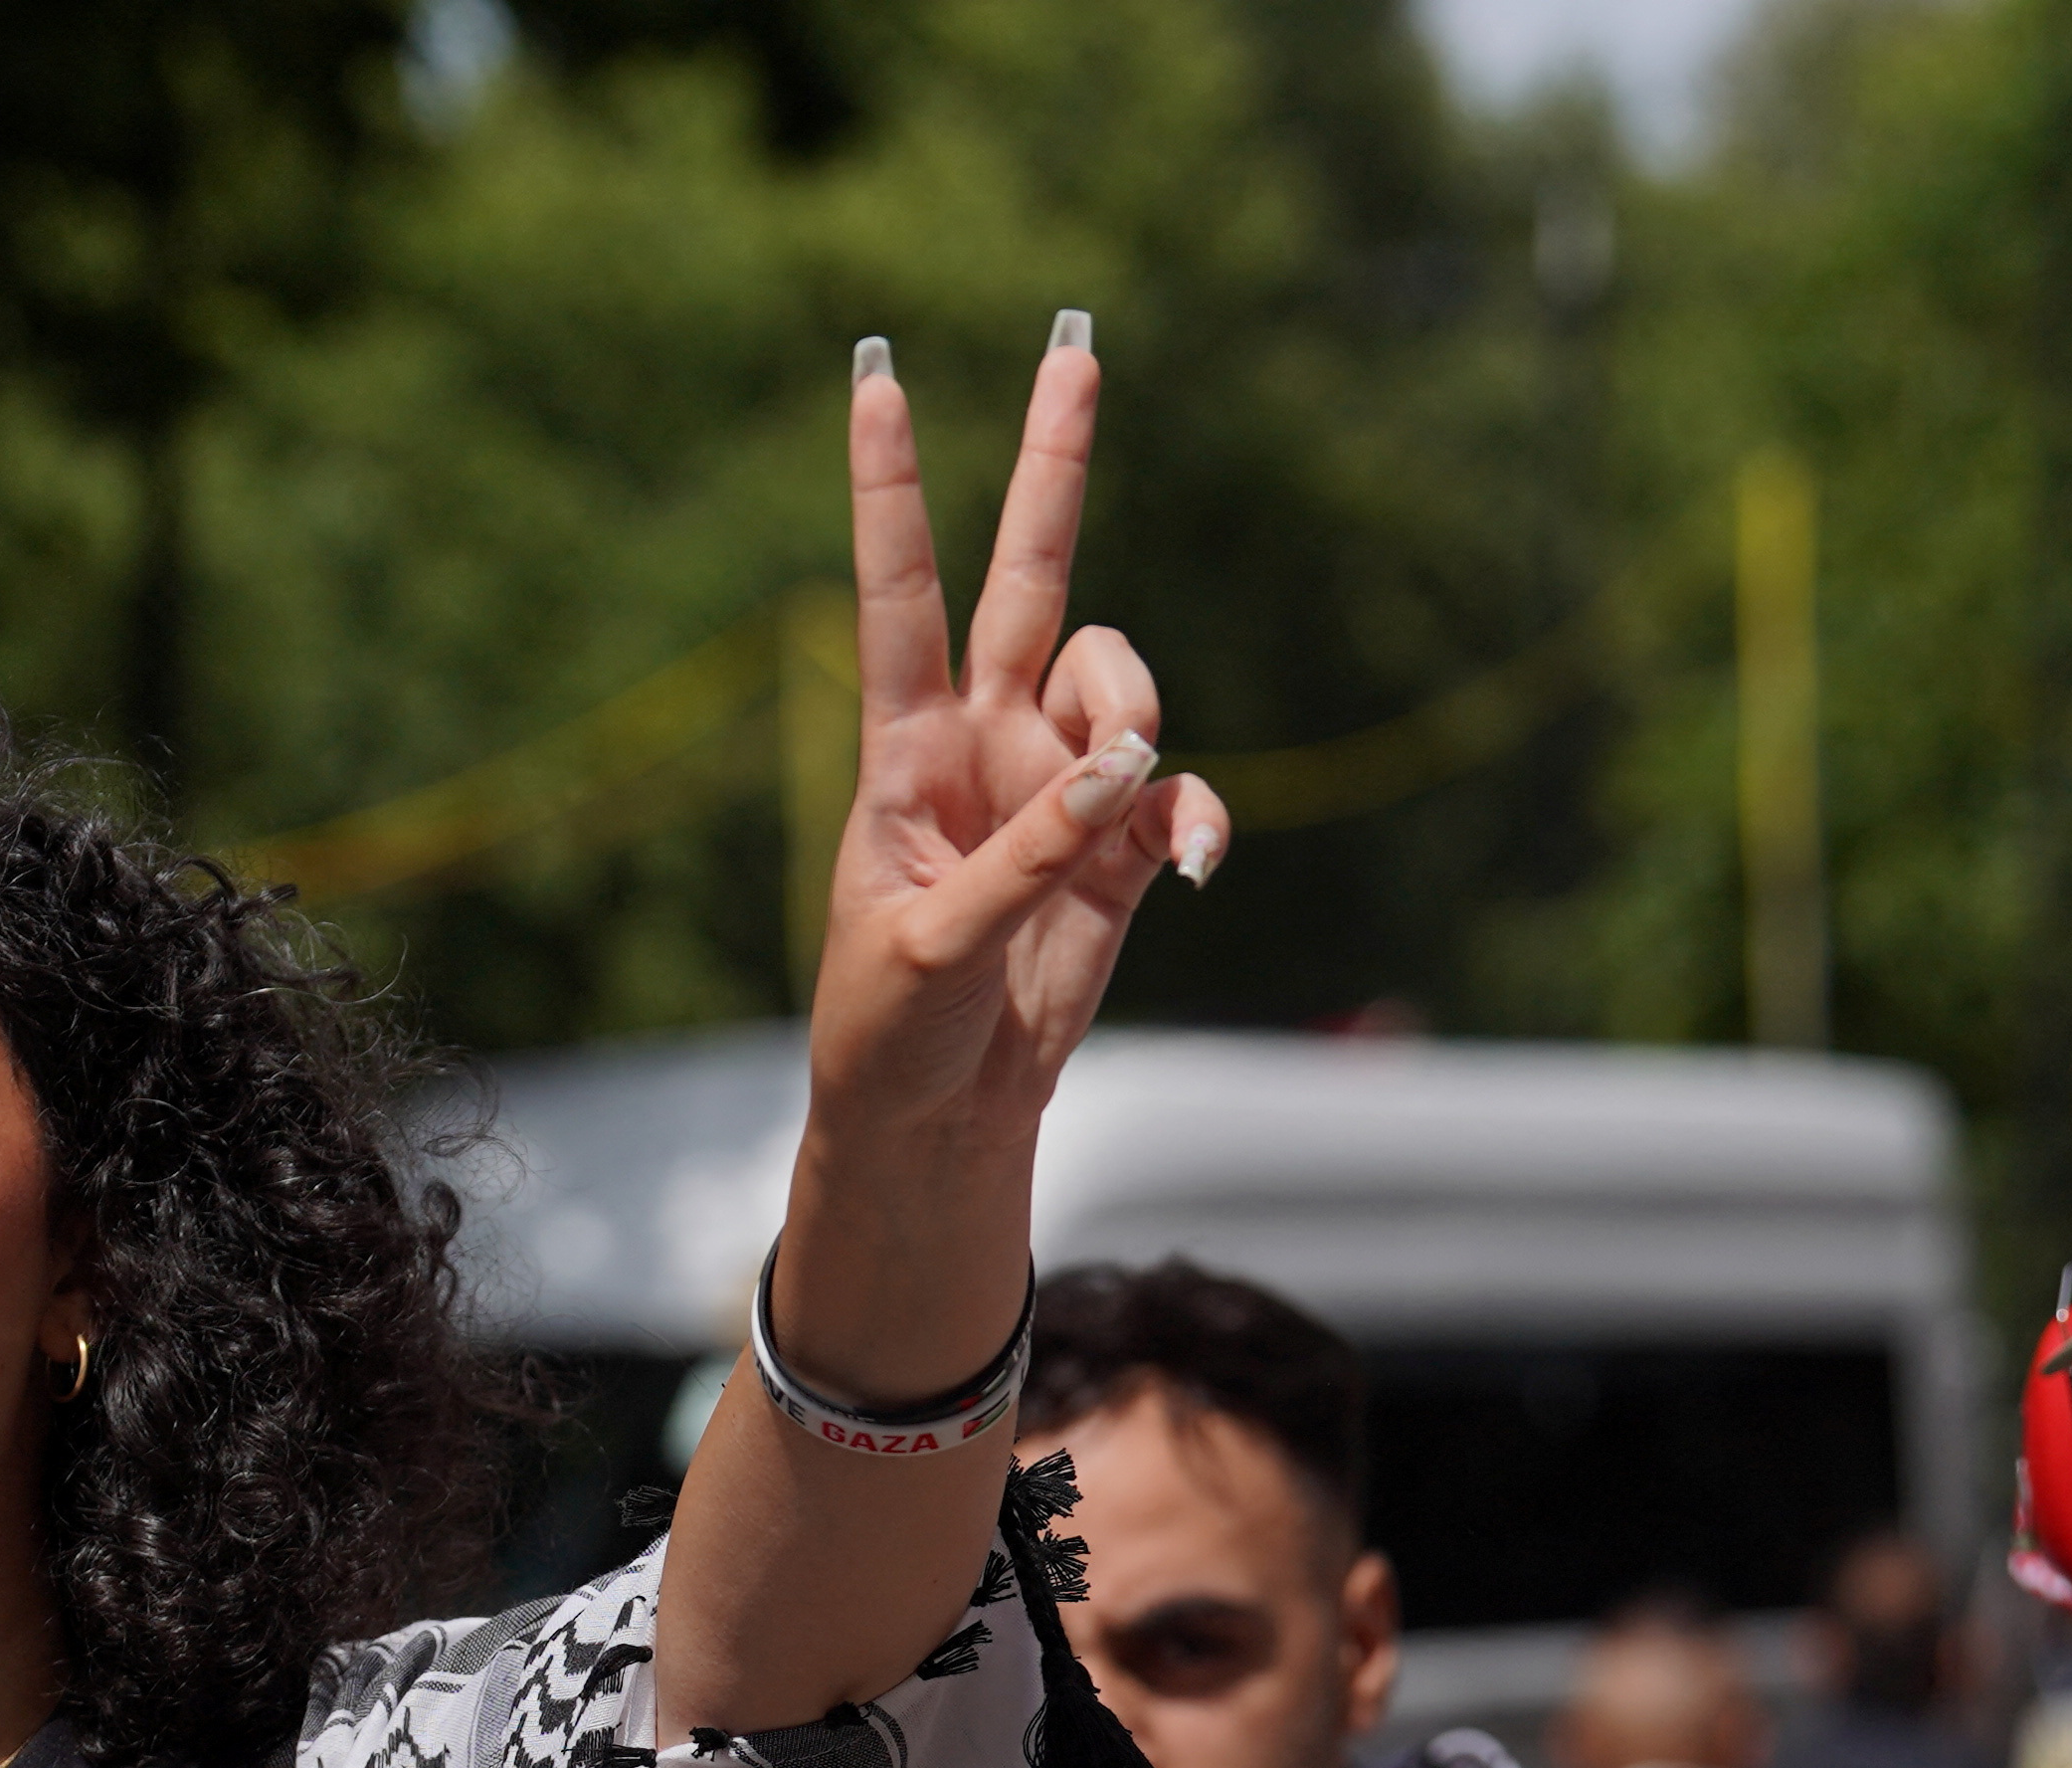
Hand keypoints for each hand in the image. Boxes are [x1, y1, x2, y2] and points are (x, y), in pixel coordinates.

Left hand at [800, 322, 1228, 1219]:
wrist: (936, 1116)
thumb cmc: (889, 1029)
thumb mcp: (932, 947)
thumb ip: (1028, 853)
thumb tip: (1131, 767)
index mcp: (903, 749)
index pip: (898, 592)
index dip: (891, 488)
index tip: (876, 377)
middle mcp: (984, 740)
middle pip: (1029, 576)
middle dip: (1054, 463)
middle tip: (1075, 345)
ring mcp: (1057, 784)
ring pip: (1124, 683)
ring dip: (1141, 718)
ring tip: (1129, 805)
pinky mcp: (1117, 848)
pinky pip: (1178, 795)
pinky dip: (1195, 820)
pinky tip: (1194, 869)